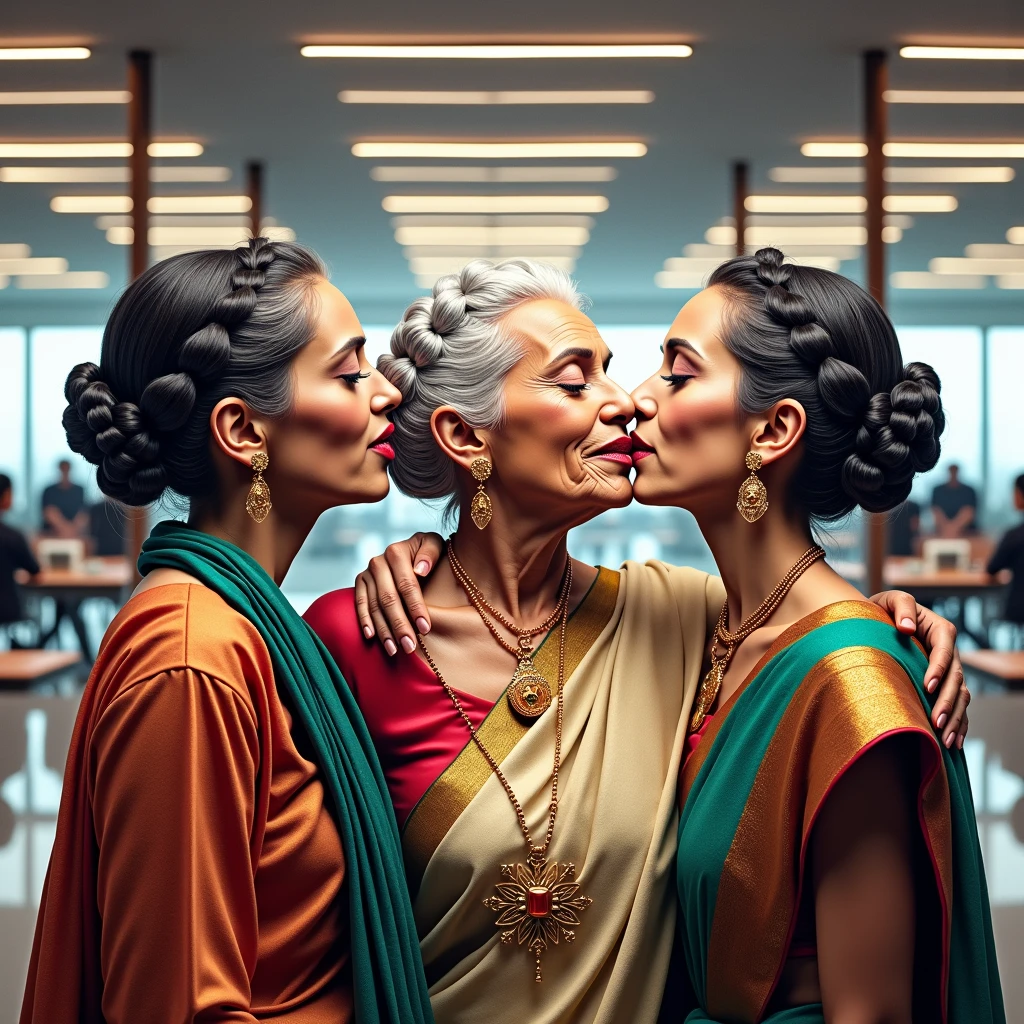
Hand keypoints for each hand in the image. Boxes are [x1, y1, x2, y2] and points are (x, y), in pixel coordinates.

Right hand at [353, 532, 443, 655]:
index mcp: (397, 552)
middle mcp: (378, 562)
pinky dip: (364, 620)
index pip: (407, 585)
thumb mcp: (434, 544)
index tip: (425, 628)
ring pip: (375, 605)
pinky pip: (360, 603)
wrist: (412, 549)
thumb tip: (420, 570)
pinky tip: (371, 637)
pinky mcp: (360, 581)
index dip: (416, 607)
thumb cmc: (428, 552)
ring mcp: (367, 572)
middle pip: (389, 599)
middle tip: (409, 646)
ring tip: (394, 649)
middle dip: (399, 625)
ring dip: (384, 629)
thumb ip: (430, 552)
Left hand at [870, 591, 969, 749]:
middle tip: (936, 722)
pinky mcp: (944, 685)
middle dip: (947, 702)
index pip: (944, 651)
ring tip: (946, 739)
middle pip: (956, 679)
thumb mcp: (890, 599)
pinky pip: (958, 706)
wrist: (878, 620)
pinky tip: (953, 742)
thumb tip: (906, 627)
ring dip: (955, 718)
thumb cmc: (884, 608)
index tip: (928, 686)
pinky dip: (959, 724)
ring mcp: (949, 670)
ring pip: (961, 696)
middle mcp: (949, 652)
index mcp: (940, 630)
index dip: (939, 669)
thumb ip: (901, 608)